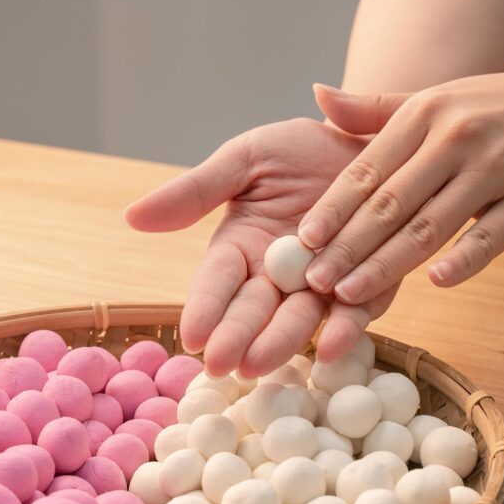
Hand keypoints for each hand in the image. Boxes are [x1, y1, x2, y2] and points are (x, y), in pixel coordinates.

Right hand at [125, 119, 398, 376]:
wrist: (371, 139)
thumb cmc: (302, 150)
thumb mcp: (244, 160)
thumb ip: (195, 191)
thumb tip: (132, 216)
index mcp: (242, 246)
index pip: (216, 281)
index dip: (203, 308)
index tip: (189, 335)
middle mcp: (278, 276)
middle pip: (253, 311)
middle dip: (236, 337)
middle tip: (220, 364)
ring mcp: (322, 287)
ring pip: (298, 320)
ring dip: (280, 343)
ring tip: (260, 363)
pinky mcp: (368, 289)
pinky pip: (356, 312)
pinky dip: (345, 330)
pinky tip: (332, 346)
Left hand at [300, 57, 503, 303]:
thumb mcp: (441, 96)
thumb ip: (376, 109)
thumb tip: (317, 96)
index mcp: (426, 114)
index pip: (365, 171)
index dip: (330, 210)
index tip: (300, 243)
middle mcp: (457, 138)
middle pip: (389, 204)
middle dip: (346, 247)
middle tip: (312, 282)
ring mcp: (498, 168)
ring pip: (431, 226)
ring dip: (386, 264)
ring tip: (349, 294)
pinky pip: (492, 234)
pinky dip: (464, 259)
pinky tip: (434, 283)